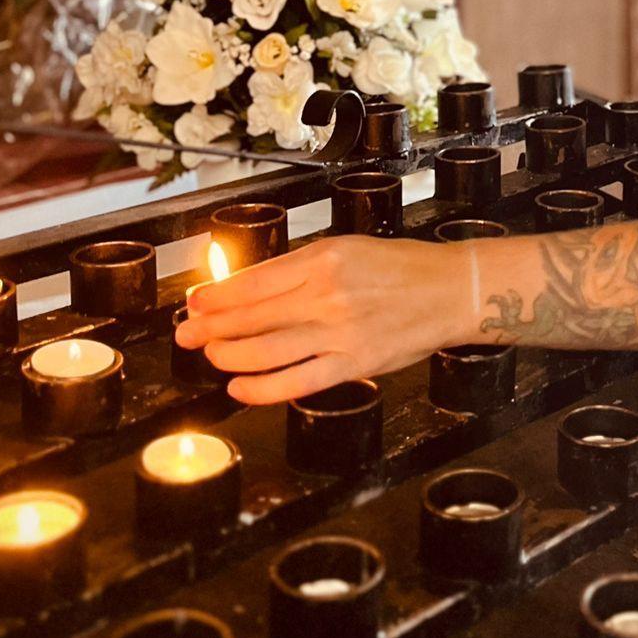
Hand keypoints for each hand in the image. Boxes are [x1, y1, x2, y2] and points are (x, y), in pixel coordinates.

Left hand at [174, 235, 460, 404]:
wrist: (451, 291)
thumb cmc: (401, 267)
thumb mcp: (347, 249)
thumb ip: (302, 269)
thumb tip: (251, 288)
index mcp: (323, 259)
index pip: (254, 281)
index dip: (217, 296)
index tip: (195, 303)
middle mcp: (327, 294)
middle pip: (252, 316)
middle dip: (210, 328)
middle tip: (186, 334)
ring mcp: (340, 332)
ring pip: (266, 350)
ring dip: (229, 356)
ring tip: (210, 357)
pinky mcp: (355, 364)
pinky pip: (297, 381)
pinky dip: (262, 389)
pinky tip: (240, 389)